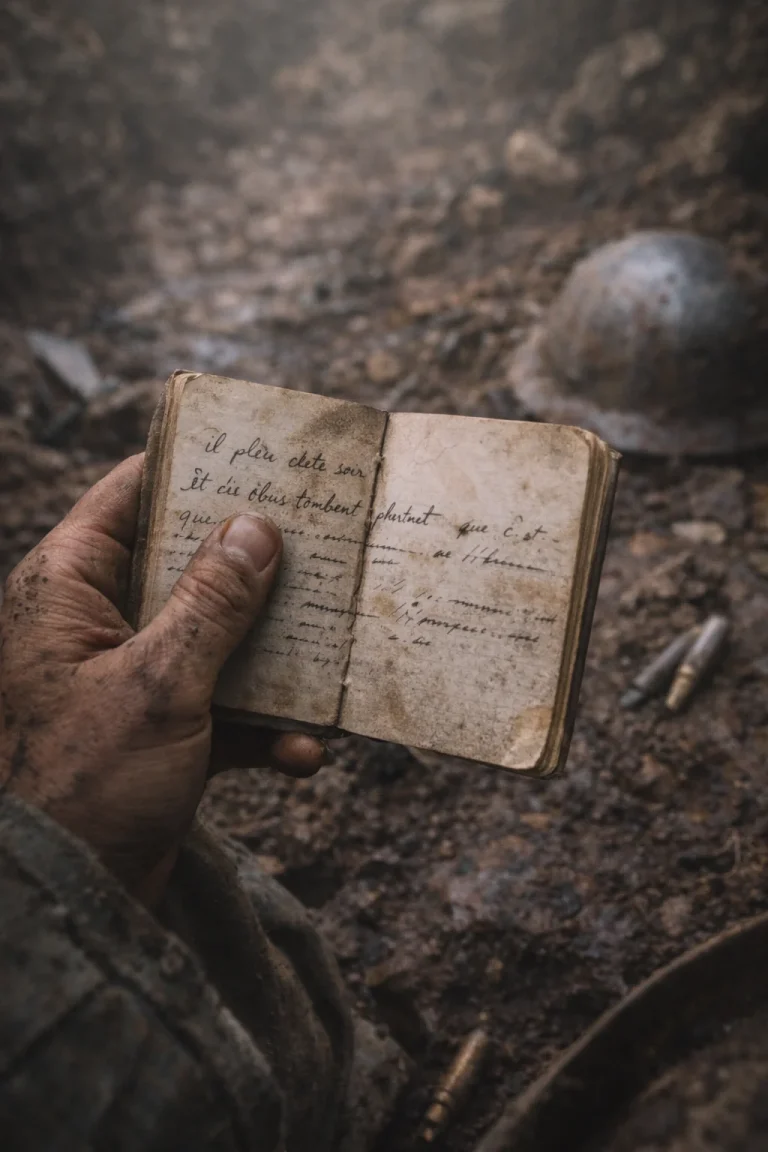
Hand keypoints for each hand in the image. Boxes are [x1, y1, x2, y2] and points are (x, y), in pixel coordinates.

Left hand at [0, 454, 325, 904]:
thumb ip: (211, 603)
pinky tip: (303, 753)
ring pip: (215, 636)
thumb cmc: (84, 784)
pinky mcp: (160, 730)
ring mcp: (131, 677)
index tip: (258, 455)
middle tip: (319, 545)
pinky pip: (223, 706)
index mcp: (68, 589)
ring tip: (329, 657)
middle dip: (254, 568)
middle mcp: (97, 623)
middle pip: (186, 565)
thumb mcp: (157, 683)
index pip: (129, 498)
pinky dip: (263, 727)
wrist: (65, 905)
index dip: (191, 471)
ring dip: (272, 655)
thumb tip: (255, 527)